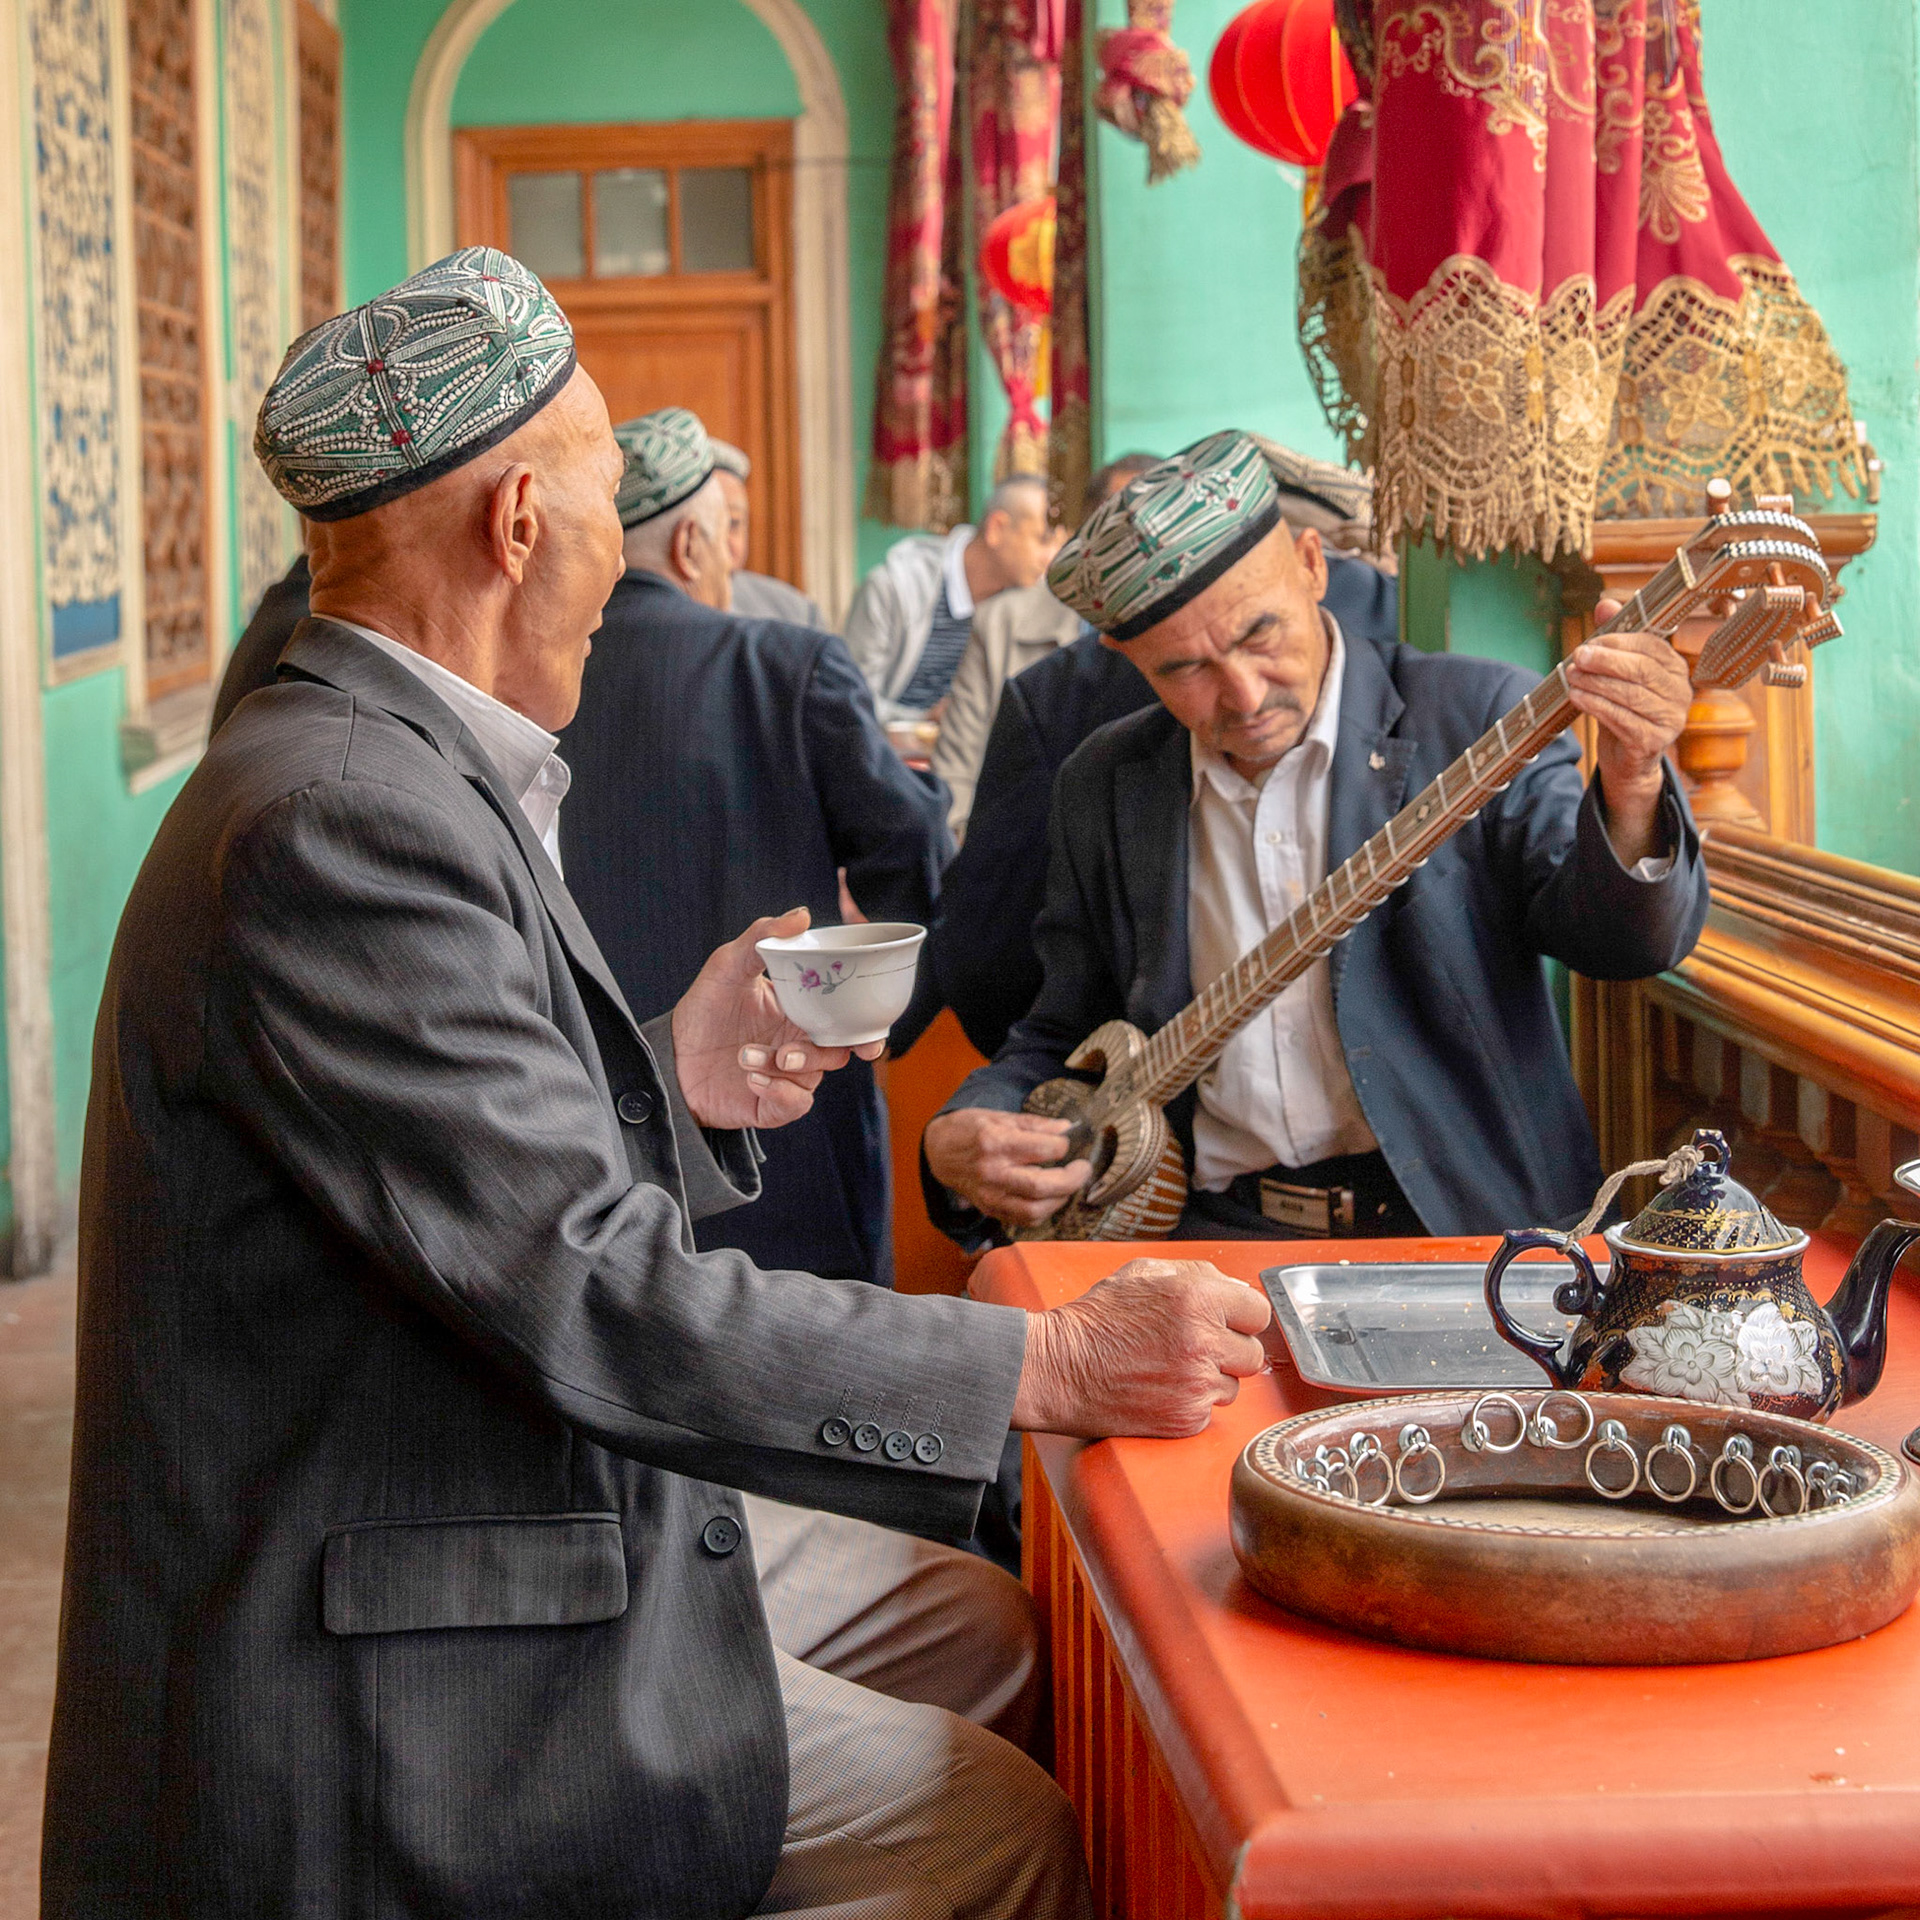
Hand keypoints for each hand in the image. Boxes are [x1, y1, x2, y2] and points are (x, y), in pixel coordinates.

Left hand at [670, 907, 882, 1129]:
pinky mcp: (772, 1105)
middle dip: (825, 1052)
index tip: (871, 1036)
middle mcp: (801, 1044)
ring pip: (813, 1076)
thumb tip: (802, 916)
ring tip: (745, 1055)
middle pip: (838, 1051)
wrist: (670, 1056)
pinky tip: (752, 1079)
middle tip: (793, 1050)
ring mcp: (789, 1076)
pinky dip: (779, 1092)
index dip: (867, 1030)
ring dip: (783, 1065)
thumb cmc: (704, 1008)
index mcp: (802, 1012)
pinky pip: (795, 1104)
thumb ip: (761, 939)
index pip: (846, 1020)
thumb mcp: (727, 965)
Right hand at [924, 1108, 1090, 1227]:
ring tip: (1068, 1184)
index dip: (1063, 1146)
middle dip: (1072, 1179)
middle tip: (1083, 1168)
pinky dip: (1044, 1211)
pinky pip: (1025, 1220)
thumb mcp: (999, 1116)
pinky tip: (1050, 1197)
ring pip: (1035, 1210)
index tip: (1066, 1142)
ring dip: (1061, 1199)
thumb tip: (1066, 1128)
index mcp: (995, 1142)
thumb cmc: (969, 1129)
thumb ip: (1035, 1124)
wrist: (938, 1152)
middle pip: (1042, 1186)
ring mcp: (990, 1195)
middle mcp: (992, 1172)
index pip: (1044, 1149)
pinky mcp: (990, 1209)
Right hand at [1001, 1258, 1272, 1437]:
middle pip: (1252, 1353)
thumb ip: (1196, 1273)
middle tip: (1194, 1348)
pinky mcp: (1186, 1419)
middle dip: (1228, 1351)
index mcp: (1198, 1298)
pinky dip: (1190, 1404)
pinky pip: (1210, 1412)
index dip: (1241, 1317)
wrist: (1059, 1369)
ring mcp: (1197, 1384)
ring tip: (1170, 1369)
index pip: (1259, 1311)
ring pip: (1234, 1386)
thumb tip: (1234, 1287)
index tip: (1226, 1323)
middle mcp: (1204, 1341)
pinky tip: (1160, 1390)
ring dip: (1211, 1380)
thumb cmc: (1097, 1319)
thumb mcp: (1141, 1273)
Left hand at [1567, 602, 1692, 863]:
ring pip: (1631, 695)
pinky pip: (1622, 719)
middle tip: (1576, 656)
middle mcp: (1680, 693)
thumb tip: (1605, 604)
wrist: (1626, 759)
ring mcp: (1670, 720)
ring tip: (1570, 676)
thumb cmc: (1622, 708)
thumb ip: (1614, 640)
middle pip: (1643, 670)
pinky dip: (1596, 705)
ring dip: (1596, 683)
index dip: (1619, 642)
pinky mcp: (1653, 742)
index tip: (1590, 641)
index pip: (1652, 647)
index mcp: (1675, 669)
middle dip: (1606, 661)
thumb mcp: (1617, 673)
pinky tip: (1577, 696)